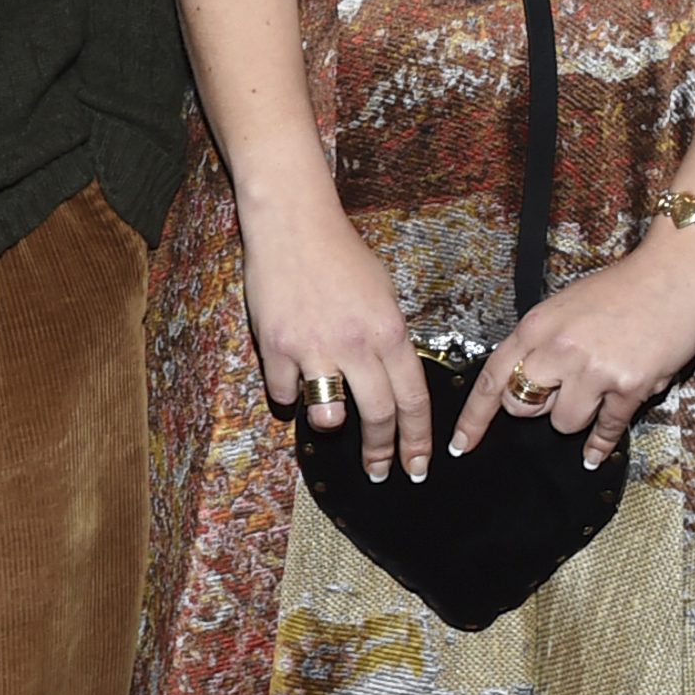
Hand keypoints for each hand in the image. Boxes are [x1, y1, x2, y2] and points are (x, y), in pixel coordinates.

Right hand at [240, 205, 430, 484]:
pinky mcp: (275, 345)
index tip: (417, 466)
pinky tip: (292, 381)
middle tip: (380, 471)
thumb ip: (389, 341)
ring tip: (330, 417)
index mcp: (389, 330)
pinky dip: (289, 394)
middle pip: (379, 415)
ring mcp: (314, 346)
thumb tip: (390, 384)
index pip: (413, 399)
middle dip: (382, 452)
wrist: (292, 223)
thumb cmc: (341, 255)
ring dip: (331, 423)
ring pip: (329, 415)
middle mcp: (355, 343)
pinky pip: (285, 393)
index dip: (418, 440)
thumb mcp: (383, 294)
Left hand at [450, 220, 694, 470]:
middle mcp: (559, 349)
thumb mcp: (565, 306)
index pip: (492, 378)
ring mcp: (594, 369)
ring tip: (596, 390)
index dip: (474, 417)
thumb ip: (543, 343)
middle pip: (522, 407)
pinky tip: (594, 454)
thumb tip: (528, 380)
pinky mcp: (630, 385)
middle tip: (558, 395)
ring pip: (564, 423)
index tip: (461, 444)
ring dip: (577, 416)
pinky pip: (606, 428)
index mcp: (537, 326)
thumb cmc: (623, 286)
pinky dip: (600, 444)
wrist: (677, 270)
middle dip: (536, 408)